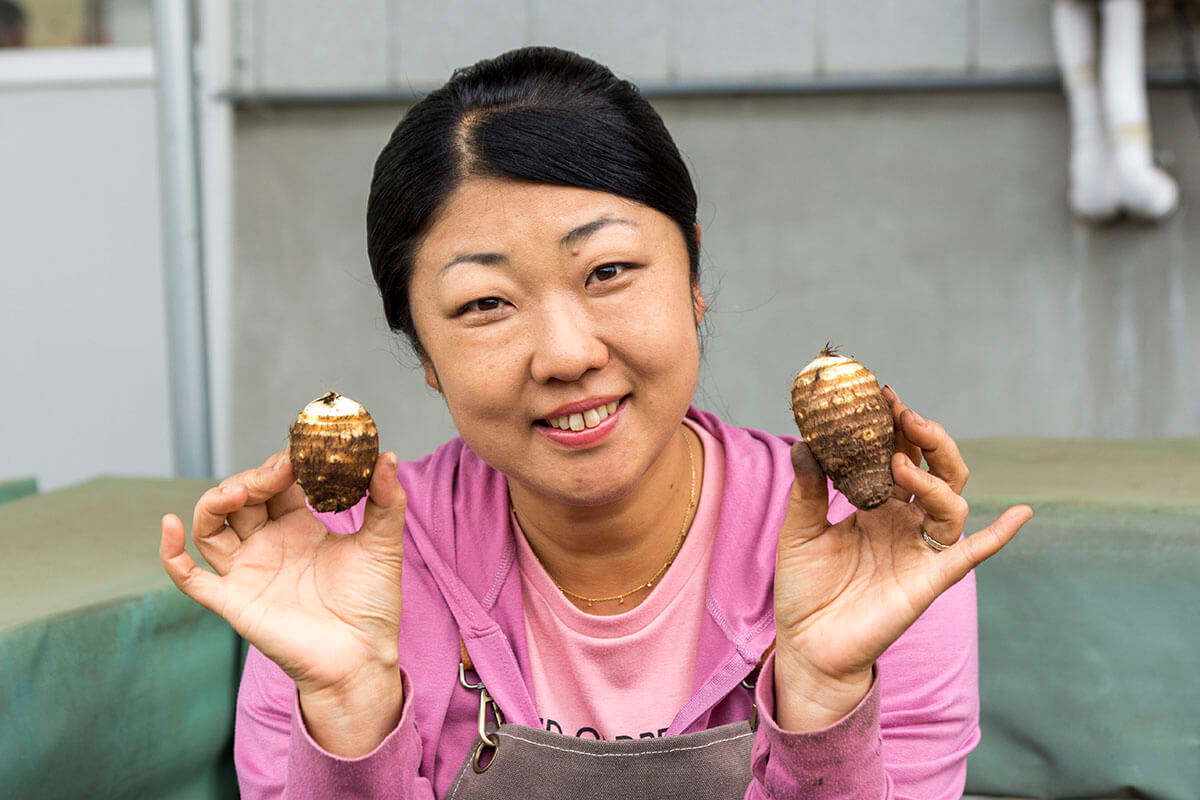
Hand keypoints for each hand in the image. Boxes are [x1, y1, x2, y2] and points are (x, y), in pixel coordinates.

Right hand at [159, 448, 406, 753]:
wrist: (362, 657)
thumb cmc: (372, 604)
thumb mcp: (383, 544)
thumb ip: (386, 500)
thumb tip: (387, 455)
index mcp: (298, 526)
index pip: (277, 481)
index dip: (283, 463)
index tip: (300, 450)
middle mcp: (267, 544)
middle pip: (241, 497)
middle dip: (254, 478)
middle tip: (277, 473)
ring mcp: (246, 571)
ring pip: (211, 526)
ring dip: (215, 502)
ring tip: (237, 491)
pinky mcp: (232, 601)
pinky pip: (190, 578)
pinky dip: (172, 553)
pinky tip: (170, 525)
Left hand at [771, 387, 1032, 730]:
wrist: (808, 645)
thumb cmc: (805, 588)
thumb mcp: (800, 531)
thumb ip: (807, 490)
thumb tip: (804, 443)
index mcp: (876, 504)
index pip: (896, 455)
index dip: (894, 426)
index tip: (884, 393)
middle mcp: (904, 521)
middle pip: (934, 470)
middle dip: (926, 439)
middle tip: (904, 414)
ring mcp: (920, 549)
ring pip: (950, 504)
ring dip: (932, 479)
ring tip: (899, 462)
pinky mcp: (929, 581)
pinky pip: (971, 555)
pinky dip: (997, 536)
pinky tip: (1021, 512)